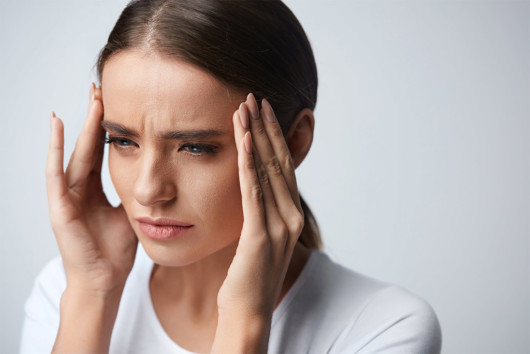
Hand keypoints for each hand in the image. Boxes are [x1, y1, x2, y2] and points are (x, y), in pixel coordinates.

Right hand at [46, 83, 137, 292]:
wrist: (104, 280)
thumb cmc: (115, 250)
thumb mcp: (130, 213)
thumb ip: (134, 193)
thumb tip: (155, 176)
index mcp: (95, 189)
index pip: (100, 150)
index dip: (107, 127)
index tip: (115, 102)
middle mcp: (78, 188)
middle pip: (87, 145)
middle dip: (95, 117)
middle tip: (101, 88)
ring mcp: (66, 196)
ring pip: (74, 152)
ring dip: (81, 124)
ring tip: (90, 98)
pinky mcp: (60, 207)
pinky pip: (56, 173)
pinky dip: (55, 149)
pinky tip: (57, 125)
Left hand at [212, 93, 303, 351]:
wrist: (248, 313)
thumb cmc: (248, 277)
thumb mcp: (258, 238)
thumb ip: (260, 212)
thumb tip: (251, 189)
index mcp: (291, 215)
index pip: (282, 167)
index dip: (272, 137)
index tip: (261, 111)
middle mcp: (291, 216)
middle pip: (278, 162)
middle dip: (265, 127)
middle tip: (254, 96)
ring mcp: (279, 226)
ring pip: (267, 171)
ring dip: (255, 136)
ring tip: (245, 107)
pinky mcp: (260, 235)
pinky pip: (254, 191)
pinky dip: (250, 163)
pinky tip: (245, 140)